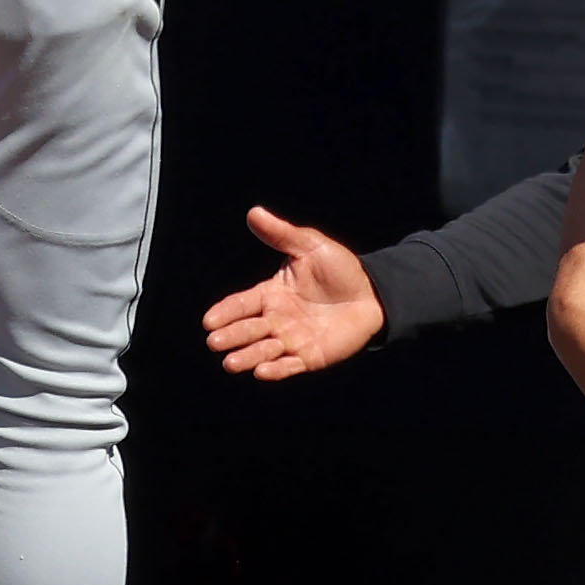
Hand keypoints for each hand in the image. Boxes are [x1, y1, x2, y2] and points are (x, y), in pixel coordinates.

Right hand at [202, 206, 383, 378]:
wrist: (375, 293)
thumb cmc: (341, 269)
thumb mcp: (310, 246)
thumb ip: (281, 234)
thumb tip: (254, 212)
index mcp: (271, 294)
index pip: (241, 304)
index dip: (225, 312)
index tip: (209, 321)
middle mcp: (277, 319)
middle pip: (248, 329)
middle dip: (231, 336)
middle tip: (214, 342)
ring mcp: (292, 340)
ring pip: (263, 351)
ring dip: (247, 357)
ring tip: (231, 363)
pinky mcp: (310, 358)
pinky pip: (289, 366)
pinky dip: (275, 371)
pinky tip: (262, 372)